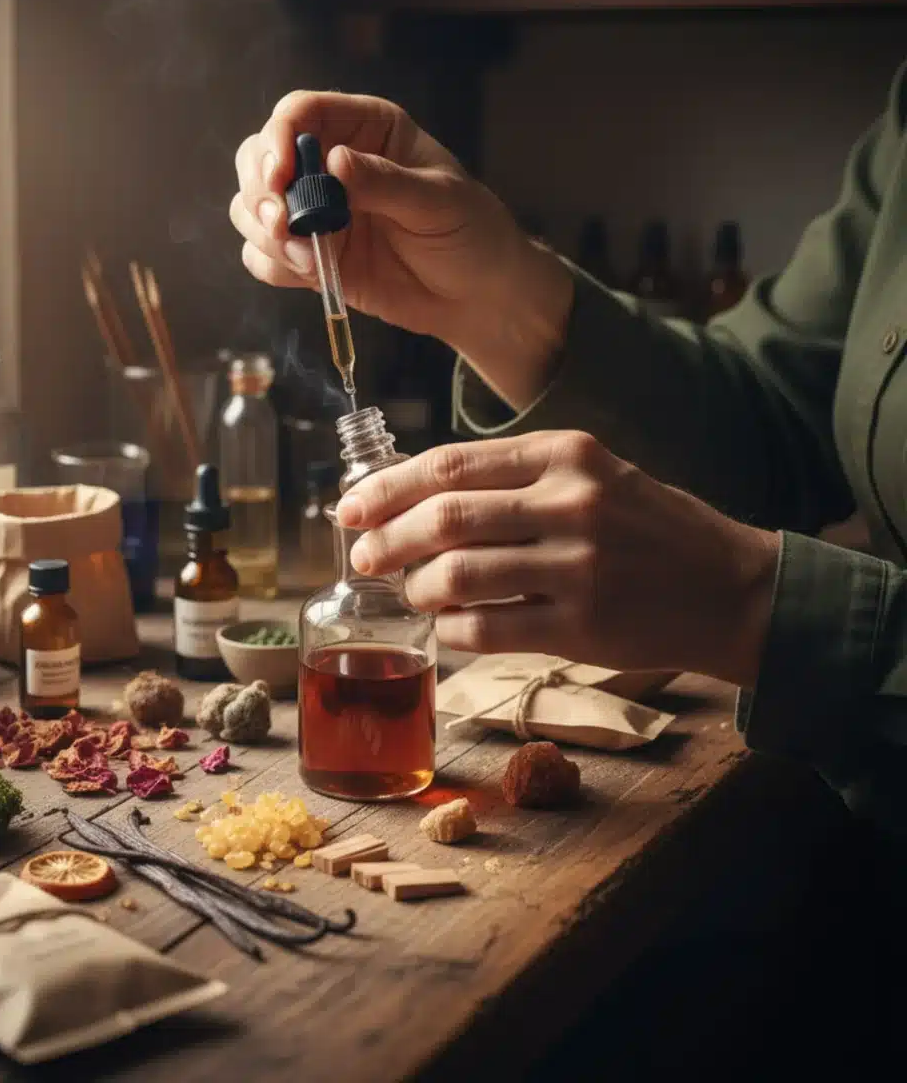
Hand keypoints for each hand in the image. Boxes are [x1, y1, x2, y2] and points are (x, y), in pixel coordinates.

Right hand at [230, 90, 572, 408]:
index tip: (280, 175)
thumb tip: (334, 162)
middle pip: (259, 157)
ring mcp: (316, 213)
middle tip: (282, 224)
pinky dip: (272, 265)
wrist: (477, 296)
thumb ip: (385, 183)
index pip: (301, 114)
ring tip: (307, 259)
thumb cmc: (471, 233)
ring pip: (252, 208)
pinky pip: (263, 256)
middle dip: (260, 191)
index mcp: (365, 129)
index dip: (279, 139)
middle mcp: (330, 165)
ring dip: (265, 233)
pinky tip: (309, 273)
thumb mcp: (438, 202)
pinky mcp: (310, 257)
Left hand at [334, 431, 779, 686]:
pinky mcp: (582, 626)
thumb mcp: (591, 474)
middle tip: (362, 557)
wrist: (732, 588)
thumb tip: (415, 496)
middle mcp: (570, 502)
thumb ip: (513, 478)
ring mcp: (578, 567)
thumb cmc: (648, 527)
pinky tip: (446, 627)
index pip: (449, 464)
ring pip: (457, 576)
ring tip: (410, 594)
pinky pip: (487, 628)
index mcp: (565, 453)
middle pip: (444, 519)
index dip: (386, 488)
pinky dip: (451, 629)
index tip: (351, 507)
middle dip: (386, 540)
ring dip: (415, 589)